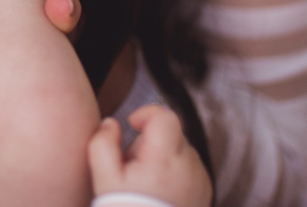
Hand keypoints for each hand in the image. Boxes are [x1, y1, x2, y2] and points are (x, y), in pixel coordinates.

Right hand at [87, 105, 212, 206]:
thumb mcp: (104, 180)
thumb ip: (102, 144)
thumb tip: (111, 124)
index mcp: (164, 160)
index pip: (165, 117)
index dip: (146, 113)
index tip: (133, 124)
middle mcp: (189, 166)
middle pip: (172, 131)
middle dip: (150, 139)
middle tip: (132, 163)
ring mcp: (200, 180)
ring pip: (181, 149)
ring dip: (163, 155)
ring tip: (145, 182)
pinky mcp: (205, 193)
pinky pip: (190, 167)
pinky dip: (175, 170)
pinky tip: (159, 191)